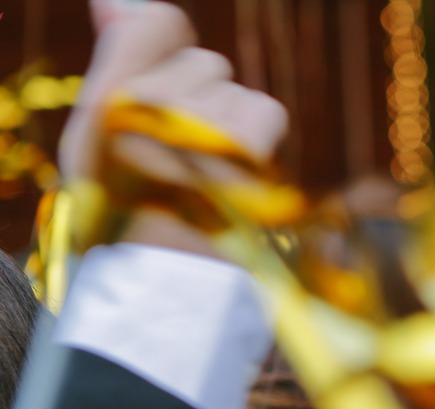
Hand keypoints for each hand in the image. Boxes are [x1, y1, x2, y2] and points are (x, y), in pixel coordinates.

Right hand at [60, 1, 287, 253]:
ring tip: (210, 172)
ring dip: (230, 124)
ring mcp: (198, 126)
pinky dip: (257, 139)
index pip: (158, 22)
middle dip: (202, 98)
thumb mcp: (100, 139)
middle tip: (186, 154)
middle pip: (205, 61)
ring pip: (234, 89)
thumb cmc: (127, 212)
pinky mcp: (242, 149)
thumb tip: (116, 2)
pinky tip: (239, 173)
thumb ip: (117, 65)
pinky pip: (263, 111)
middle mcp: (149, 106)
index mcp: (107, 103)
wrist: (166, 282)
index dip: (166, 40)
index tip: (160, 72)